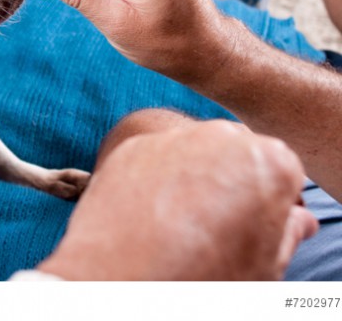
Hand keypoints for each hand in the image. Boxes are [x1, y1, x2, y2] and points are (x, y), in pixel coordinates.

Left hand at [37, 117, 317, 280]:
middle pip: (234, 157)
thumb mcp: (264, 264)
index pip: (279, 174)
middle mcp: (221, 135)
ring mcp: (172, 136)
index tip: (248, 232)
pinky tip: (147, 219)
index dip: (265, 207)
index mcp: (270, 162)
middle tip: (211, 232)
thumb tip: (294, 219)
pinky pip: (152, 162)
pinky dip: (151, 183)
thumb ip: (285, 231)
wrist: (123, 281)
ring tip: (175, 230)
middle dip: (227, 186)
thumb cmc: (203, 278)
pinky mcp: (130, 146)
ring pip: (191, 156)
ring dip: (187, 182)